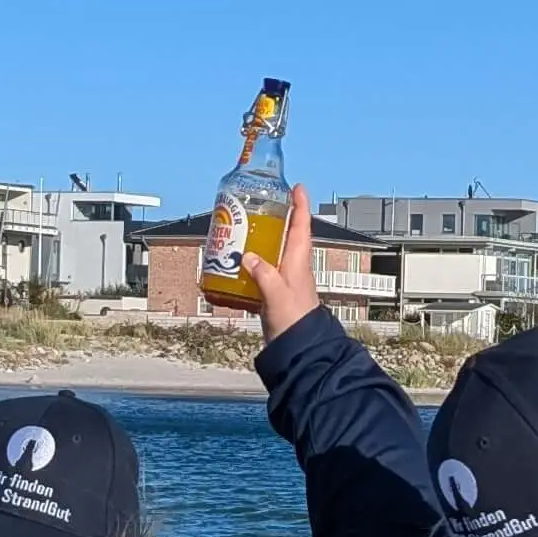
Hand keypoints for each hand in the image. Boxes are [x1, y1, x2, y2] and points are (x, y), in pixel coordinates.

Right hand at [241, 183, 323, 340]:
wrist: (299, 348)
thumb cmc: (295, 321)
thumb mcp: (276, 294)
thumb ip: (263, 273)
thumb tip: (248, 257)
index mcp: (298, 262)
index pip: (301, 227)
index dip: (300, 206)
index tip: (297, 188)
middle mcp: (293, 268)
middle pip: (287, 235)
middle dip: (277, 218)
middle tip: (262, 205)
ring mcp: (285, 280)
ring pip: (273, 252)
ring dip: (261, 240)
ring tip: (242, 230)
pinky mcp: (275, 293)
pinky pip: (263, 272)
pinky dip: (251, 265)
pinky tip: (235, 266)